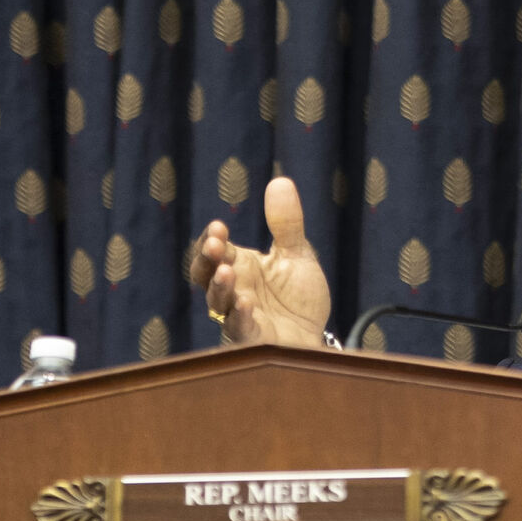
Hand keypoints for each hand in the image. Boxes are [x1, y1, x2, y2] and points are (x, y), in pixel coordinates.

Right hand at [189, 178, 330, 347]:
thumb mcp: (296, 255)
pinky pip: (239, 329)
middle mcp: (232, 290)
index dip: (211, 240)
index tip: (219, 226)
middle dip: (207, 260)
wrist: (315, 334)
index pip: (214, 251)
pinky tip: (246, 304)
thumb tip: (280, 181)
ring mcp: (239, 316)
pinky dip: (240, 317)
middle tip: (215, 245)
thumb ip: (287, 224)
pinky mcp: (252, 340)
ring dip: (220, 287)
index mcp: (239, 267)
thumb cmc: (298, 298)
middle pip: (206, 275)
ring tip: (227, 272)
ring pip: (218, 302)